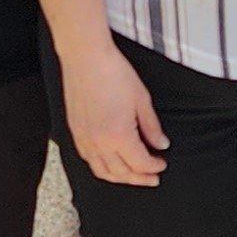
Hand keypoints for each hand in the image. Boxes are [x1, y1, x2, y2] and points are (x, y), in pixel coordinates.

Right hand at [63, 41, 168, 187]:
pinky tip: (111, 164)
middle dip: (140, 178)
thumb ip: (151, 126)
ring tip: (134, 176)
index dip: (154, 167)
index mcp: (119, 136)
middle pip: (122, 173)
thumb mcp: (141, 99)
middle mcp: (99, 143)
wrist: (85, 57)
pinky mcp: (75, 132)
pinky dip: (102, 168)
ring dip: (121, 178)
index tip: (162, 164)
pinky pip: (89, 161)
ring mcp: (84, 139)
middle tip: (153, 178)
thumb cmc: (114, 73)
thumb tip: (161, 145)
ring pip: (102, 172)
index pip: (140, 163)